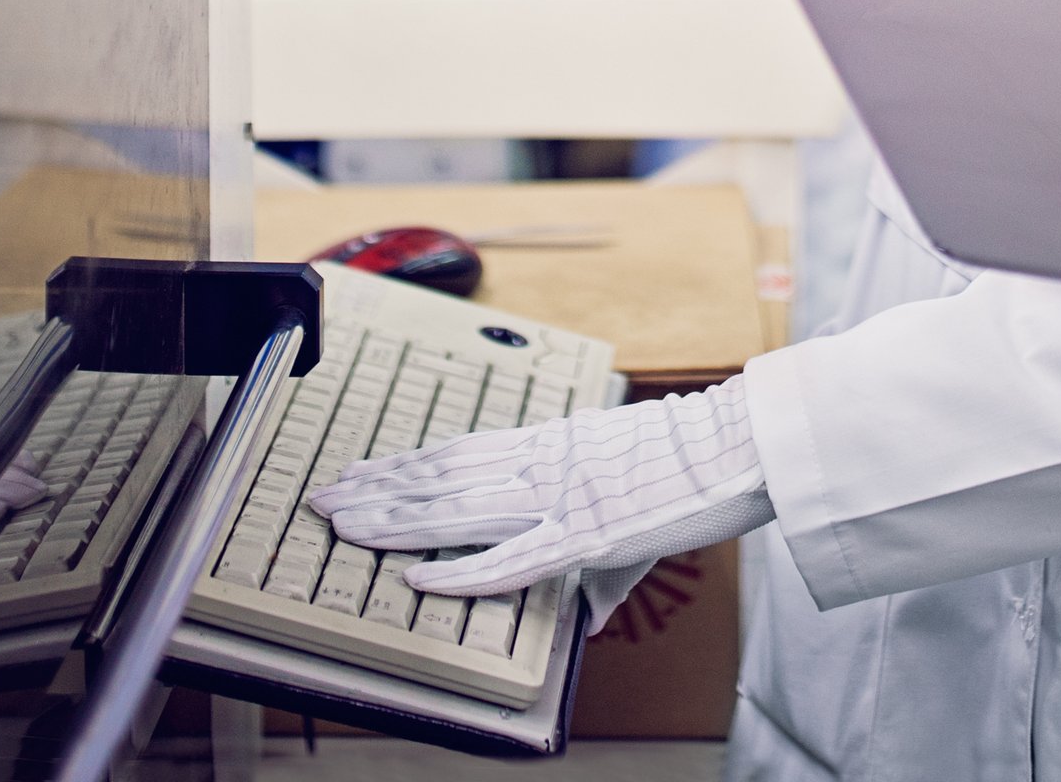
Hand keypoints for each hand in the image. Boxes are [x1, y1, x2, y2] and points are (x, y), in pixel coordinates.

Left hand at [307, 378, 771, 629]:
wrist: (738, 442)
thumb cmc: (693, 466)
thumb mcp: (630, 497)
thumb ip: (599, 559)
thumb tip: (590, 617)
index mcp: (549, 446)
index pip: (457, 453)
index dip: (401, 466)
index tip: (358, 472)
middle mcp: (541, 464)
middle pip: (440, 478)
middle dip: (375, 493)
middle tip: (321, 501)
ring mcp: (559, 498)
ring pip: (456, 510)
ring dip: (394, 522)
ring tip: (345, 527)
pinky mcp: (585, 536)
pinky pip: (509, 560)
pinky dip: (460, 573)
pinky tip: (419, 581)